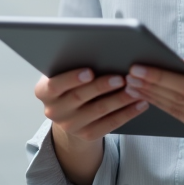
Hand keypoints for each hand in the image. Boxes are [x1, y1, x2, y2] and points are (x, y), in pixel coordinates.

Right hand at [34, 68, 148, 184]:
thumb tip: (98, 50)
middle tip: (121, 77)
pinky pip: (110, 124)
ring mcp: (70, 126)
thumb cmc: (69, 82)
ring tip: (135, 89)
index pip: (55, 85)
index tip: (90, 71)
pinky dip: (127, 113)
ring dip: (119, 99)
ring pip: (99, 111)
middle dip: (102, 87)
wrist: (68, 112)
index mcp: (44, 92)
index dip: (72, 78)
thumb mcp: (62, 72)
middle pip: (80, 98)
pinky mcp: (87, 135)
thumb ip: (71, 63)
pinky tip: (140, 104)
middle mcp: (53, 111)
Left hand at [126, 53, 183, 184]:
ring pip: (177, 111)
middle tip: (128, 75)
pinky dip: (164, 108)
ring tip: (132, 85)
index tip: (139, 67)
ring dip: (152, 97)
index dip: (162, 77)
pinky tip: (149, 97)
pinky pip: (182, 120)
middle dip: (151, 86)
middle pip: (179, 99)